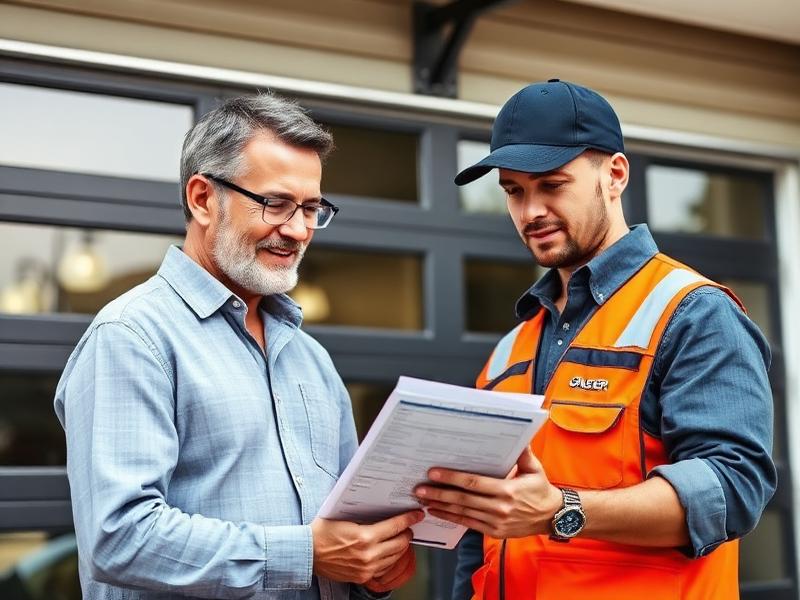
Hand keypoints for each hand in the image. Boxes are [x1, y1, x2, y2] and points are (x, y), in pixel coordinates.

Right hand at [311, 510, 423, 584]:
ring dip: (401, 546)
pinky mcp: (362, 577)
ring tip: (400, 538)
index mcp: (365, 536)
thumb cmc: (322, 532)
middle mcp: (369, 554)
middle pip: (400, 543)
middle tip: (408, 526)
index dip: (409, 519)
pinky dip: (390, 558)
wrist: (308, 553)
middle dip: (407, 533)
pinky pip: (385, 568)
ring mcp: (366, 568)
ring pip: (395, 557)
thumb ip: (365, 515)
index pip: (396, 526)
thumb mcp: (345, 517)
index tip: (417, 514)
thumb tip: (384, 509)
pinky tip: (388, 551)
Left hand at [414, 447, 561, 538]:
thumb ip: (523, 453)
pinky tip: (437, 512)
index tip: (434, 473)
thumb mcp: (535, 469)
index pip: (474, 483)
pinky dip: (451, 518)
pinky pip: (468, 524)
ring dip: (441, 506)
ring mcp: (496, 522)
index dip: (452, 478)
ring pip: (462, 513)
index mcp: (508, 490)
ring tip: (423, 500)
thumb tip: (518, 434)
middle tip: (419, 488)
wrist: (552, 517)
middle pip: (463, 500)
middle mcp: (500, 508)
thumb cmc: (540, 490)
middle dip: (439, 494)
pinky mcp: (494, 532)